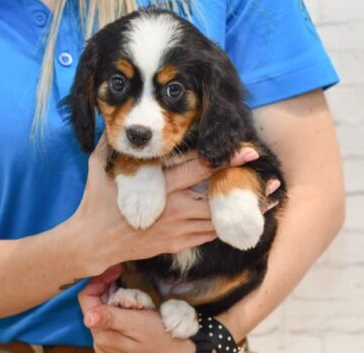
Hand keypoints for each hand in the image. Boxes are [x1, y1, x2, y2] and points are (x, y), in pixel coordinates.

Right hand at [65, 134, 261, 275]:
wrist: (92, 243)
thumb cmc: (97, 201)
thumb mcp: (100, 166)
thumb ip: (114, 142)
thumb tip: (124, 120)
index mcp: (158, 186)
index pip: (197, 168)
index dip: (223, 158)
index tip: (247, 149)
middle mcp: (173, 208)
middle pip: (215, 194)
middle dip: (243, 185)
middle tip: (271, 178)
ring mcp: (177, 229)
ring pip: (218, 219)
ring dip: (243, 210)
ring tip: (269, 201)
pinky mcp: (178, 244)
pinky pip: (208, 235)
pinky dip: (227, 226)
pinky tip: (244, 220)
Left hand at [78, 271, 194, 352]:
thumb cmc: (160, 338)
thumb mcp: (138, 324)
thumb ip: (112, 319)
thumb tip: (88, 317)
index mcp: (102, 333)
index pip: (87, 297)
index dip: (99, 279)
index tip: (117, 269)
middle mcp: (99, 339)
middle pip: (94, 302)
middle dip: (108, 286)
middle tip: (125, 276)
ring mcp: (106, 340)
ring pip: (103, 307)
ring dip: (116, 295)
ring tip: (134, 293)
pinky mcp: (115, 340)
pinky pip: (112, 315)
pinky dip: (120, 304)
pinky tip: (134, 304)